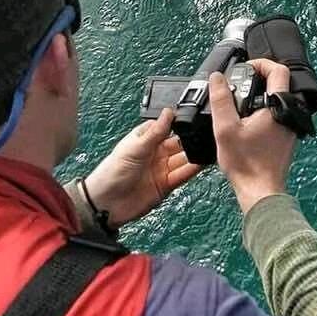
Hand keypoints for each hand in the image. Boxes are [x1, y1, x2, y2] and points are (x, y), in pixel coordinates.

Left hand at [82, 108, 201, 226]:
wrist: (106, 204)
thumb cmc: (112, 172)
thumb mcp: (135, 147)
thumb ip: (155, 132)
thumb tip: (168, 111)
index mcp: (146, 138)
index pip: (168, 126)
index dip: (180, 122)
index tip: (196, 116)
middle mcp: (156, 152)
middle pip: (179, 142)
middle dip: (192, 138)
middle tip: (207, 133)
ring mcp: (162, 168)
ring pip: (184, 158)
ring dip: (195, 154)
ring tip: (209, 147)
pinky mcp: (166, 185)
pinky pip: (183, 174)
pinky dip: (194, 169)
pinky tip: (203, 163)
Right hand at [211, 59, 296, 213]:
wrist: (260, 191)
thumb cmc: (246, 164)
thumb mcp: (225, 128)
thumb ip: (221, 99)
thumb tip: (217, 78)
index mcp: (278, 108)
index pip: (279, 70)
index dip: (261, 63)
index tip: (245, 68)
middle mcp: (289, 114)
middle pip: (279, 83)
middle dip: (258, 78)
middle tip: (239, 83)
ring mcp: (290, 126)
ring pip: (278, 99)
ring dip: (260, 95)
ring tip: (239, 102)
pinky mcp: (287, 137)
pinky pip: (277, 114)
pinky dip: (263, 110)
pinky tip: (246, 121)